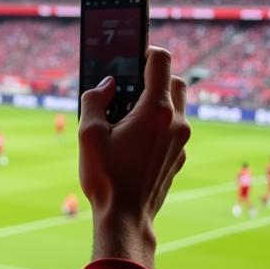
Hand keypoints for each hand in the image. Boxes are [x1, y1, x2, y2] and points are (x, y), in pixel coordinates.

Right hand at [79, 47, 189, 268]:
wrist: (125, 218)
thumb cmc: (106, 177)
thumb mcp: (88, 134)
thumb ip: (95, 99)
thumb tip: (107, 84)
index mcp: (156, 111)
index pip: (161, 60)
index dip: (145, 49)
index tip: (131, 53)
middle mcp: (176, 122)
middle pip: (175, 80)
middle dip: (154, 76)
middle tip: (128, 85)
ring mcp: (181, 141)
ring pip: (177, 105)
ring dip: (157, 100)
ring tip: (128, 114)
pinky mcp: (179, 157)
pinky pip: (174, 128)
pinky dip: (159, 123)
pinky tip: (134, 138)